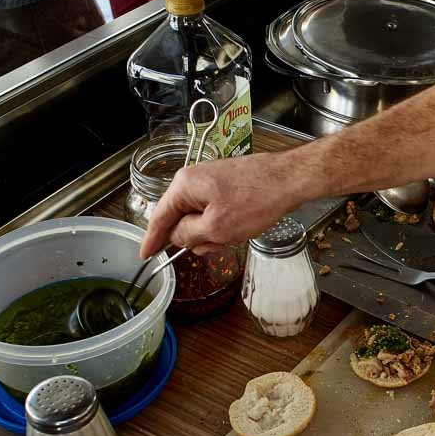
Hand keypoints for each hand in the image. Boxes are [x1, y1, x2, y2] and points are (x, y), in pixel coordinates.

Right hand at [140, 151, 307, 257]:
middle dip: (197, 238)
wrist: (289, 179)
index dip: (152, 240)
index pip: (159, 217)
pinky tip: (243, 228)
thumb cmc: (256, 200)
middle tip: (217, 244)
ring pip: (201, 219)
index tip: (145, 255)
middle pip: (181, 219)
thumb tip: (176, 237)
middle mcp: (193, 180)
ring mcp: (212, 182)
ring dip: (215, 234)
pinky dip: (225, 226)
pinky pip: (216, 213)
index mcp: (184, 186)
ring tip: (236, 234)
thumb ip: (189, 235)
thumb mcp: (216, 228)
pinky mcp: (228, 186)